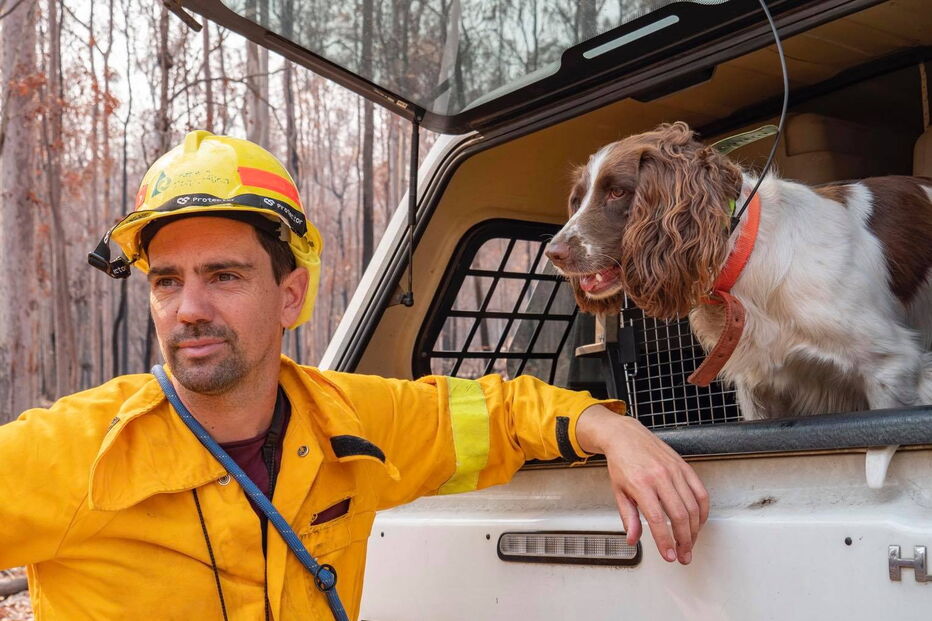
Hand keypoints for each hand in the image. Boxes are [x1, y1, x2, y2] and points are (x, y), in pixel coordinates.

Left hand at [575, 405, 708, 564]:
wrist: (625, 436)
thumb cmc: (621, 462)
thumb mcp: (618, 491)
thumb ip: (628, 517)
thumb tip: (633, 539)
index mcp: (641, 484)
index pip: (657, 520)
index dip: (665, 541)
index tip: (670, 556)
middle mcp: (660, 477)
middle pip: (679, 516)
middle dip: (684, 541)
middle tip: (683, 555)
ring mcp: (675, 471)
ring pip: (693, 507)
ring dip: (694, 530)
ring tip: (689, 543)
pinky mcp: (684, 467)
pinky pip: (700, 492)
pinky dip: (702, 511)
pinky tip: (698, 523)